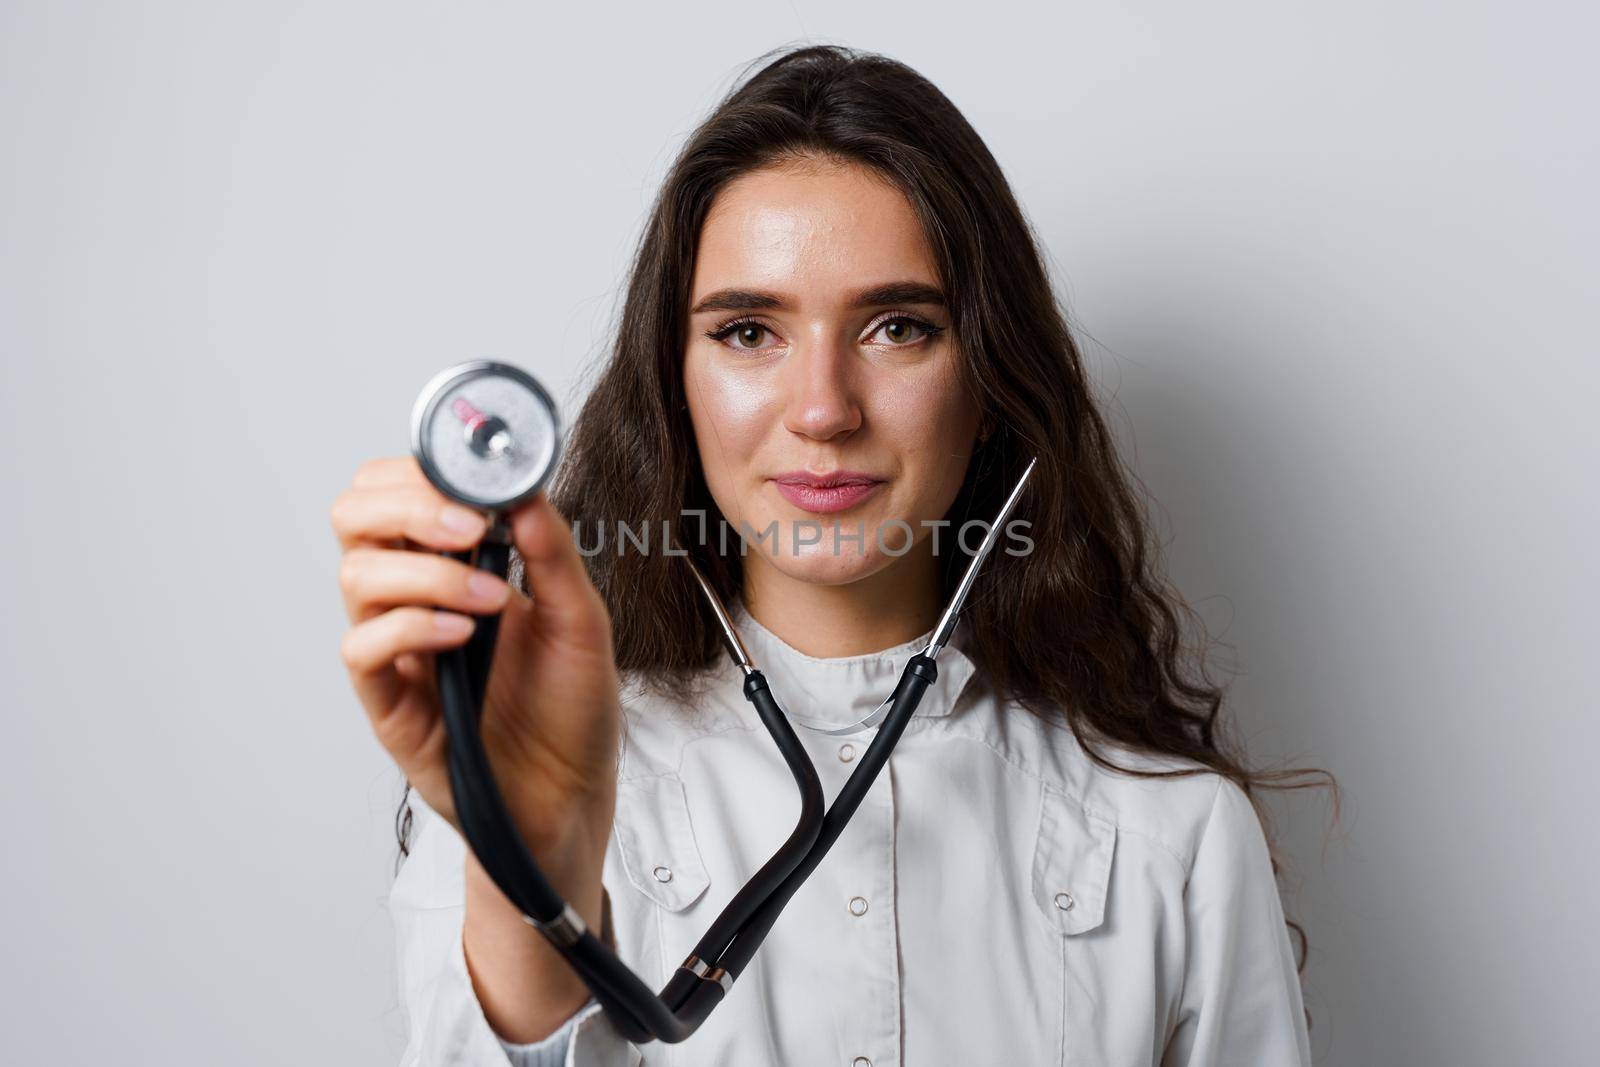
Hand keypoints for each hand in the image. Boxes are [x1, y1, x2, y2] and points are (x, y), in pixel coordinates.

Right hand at [330, 456, 619, 912]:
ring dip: (425, 573)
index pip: (399, 490)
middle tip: (469, 527)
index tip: (475, 482)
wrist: (571, 795)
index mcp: (455, 564)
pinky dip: (409, 628)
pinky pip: (361, 648)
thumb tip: (526, 490)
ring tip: (491, 600)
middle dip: (406, 505)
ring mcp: (398, 648)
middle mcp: (415, 597)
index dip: (421, 472)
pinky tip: (462, 637)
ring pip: (356, 576)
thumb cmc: (571, 709)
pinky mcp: (389, 702)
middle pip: (355, 517)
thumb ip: (552, 553)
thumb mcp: (581, 619)